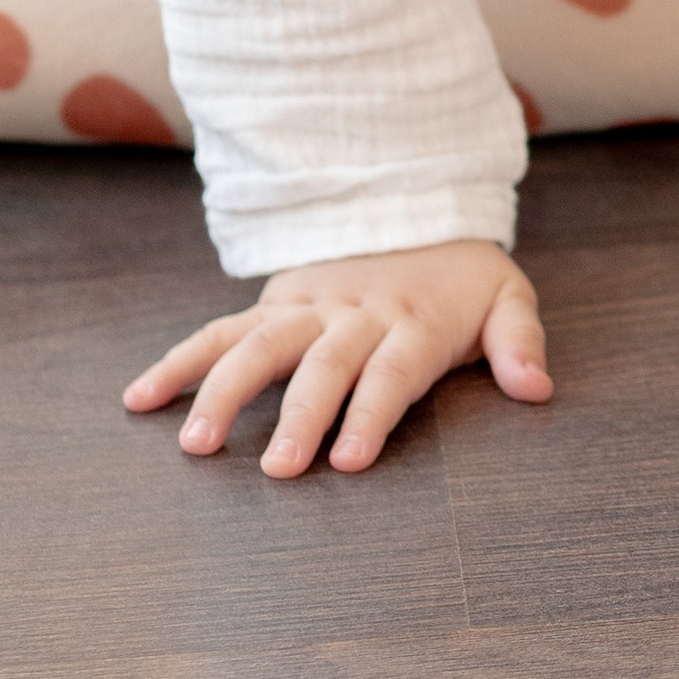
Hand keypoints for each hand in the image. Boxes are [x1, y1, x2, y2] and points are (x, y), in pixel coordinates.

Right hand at [122, 237, 550, 474]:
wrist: (415, 207)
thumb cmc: (462, 278)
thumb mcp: (506, 297)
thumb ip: (520, 341)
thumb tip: (537, 388)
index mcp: (412, 322)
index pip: (390, 373)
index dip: (370, 414)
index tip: (350, 460)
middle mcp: (355, 315)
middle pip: (322, 366)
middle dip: (299, 417)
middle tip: (278, 471)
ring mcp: (309, 308)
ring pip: (259, 344)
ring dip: (224, 391)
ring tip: (196, 445)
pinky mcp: (276, 304)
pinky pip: (220, 331)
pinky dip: (179, 361)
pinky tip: (140, 399)